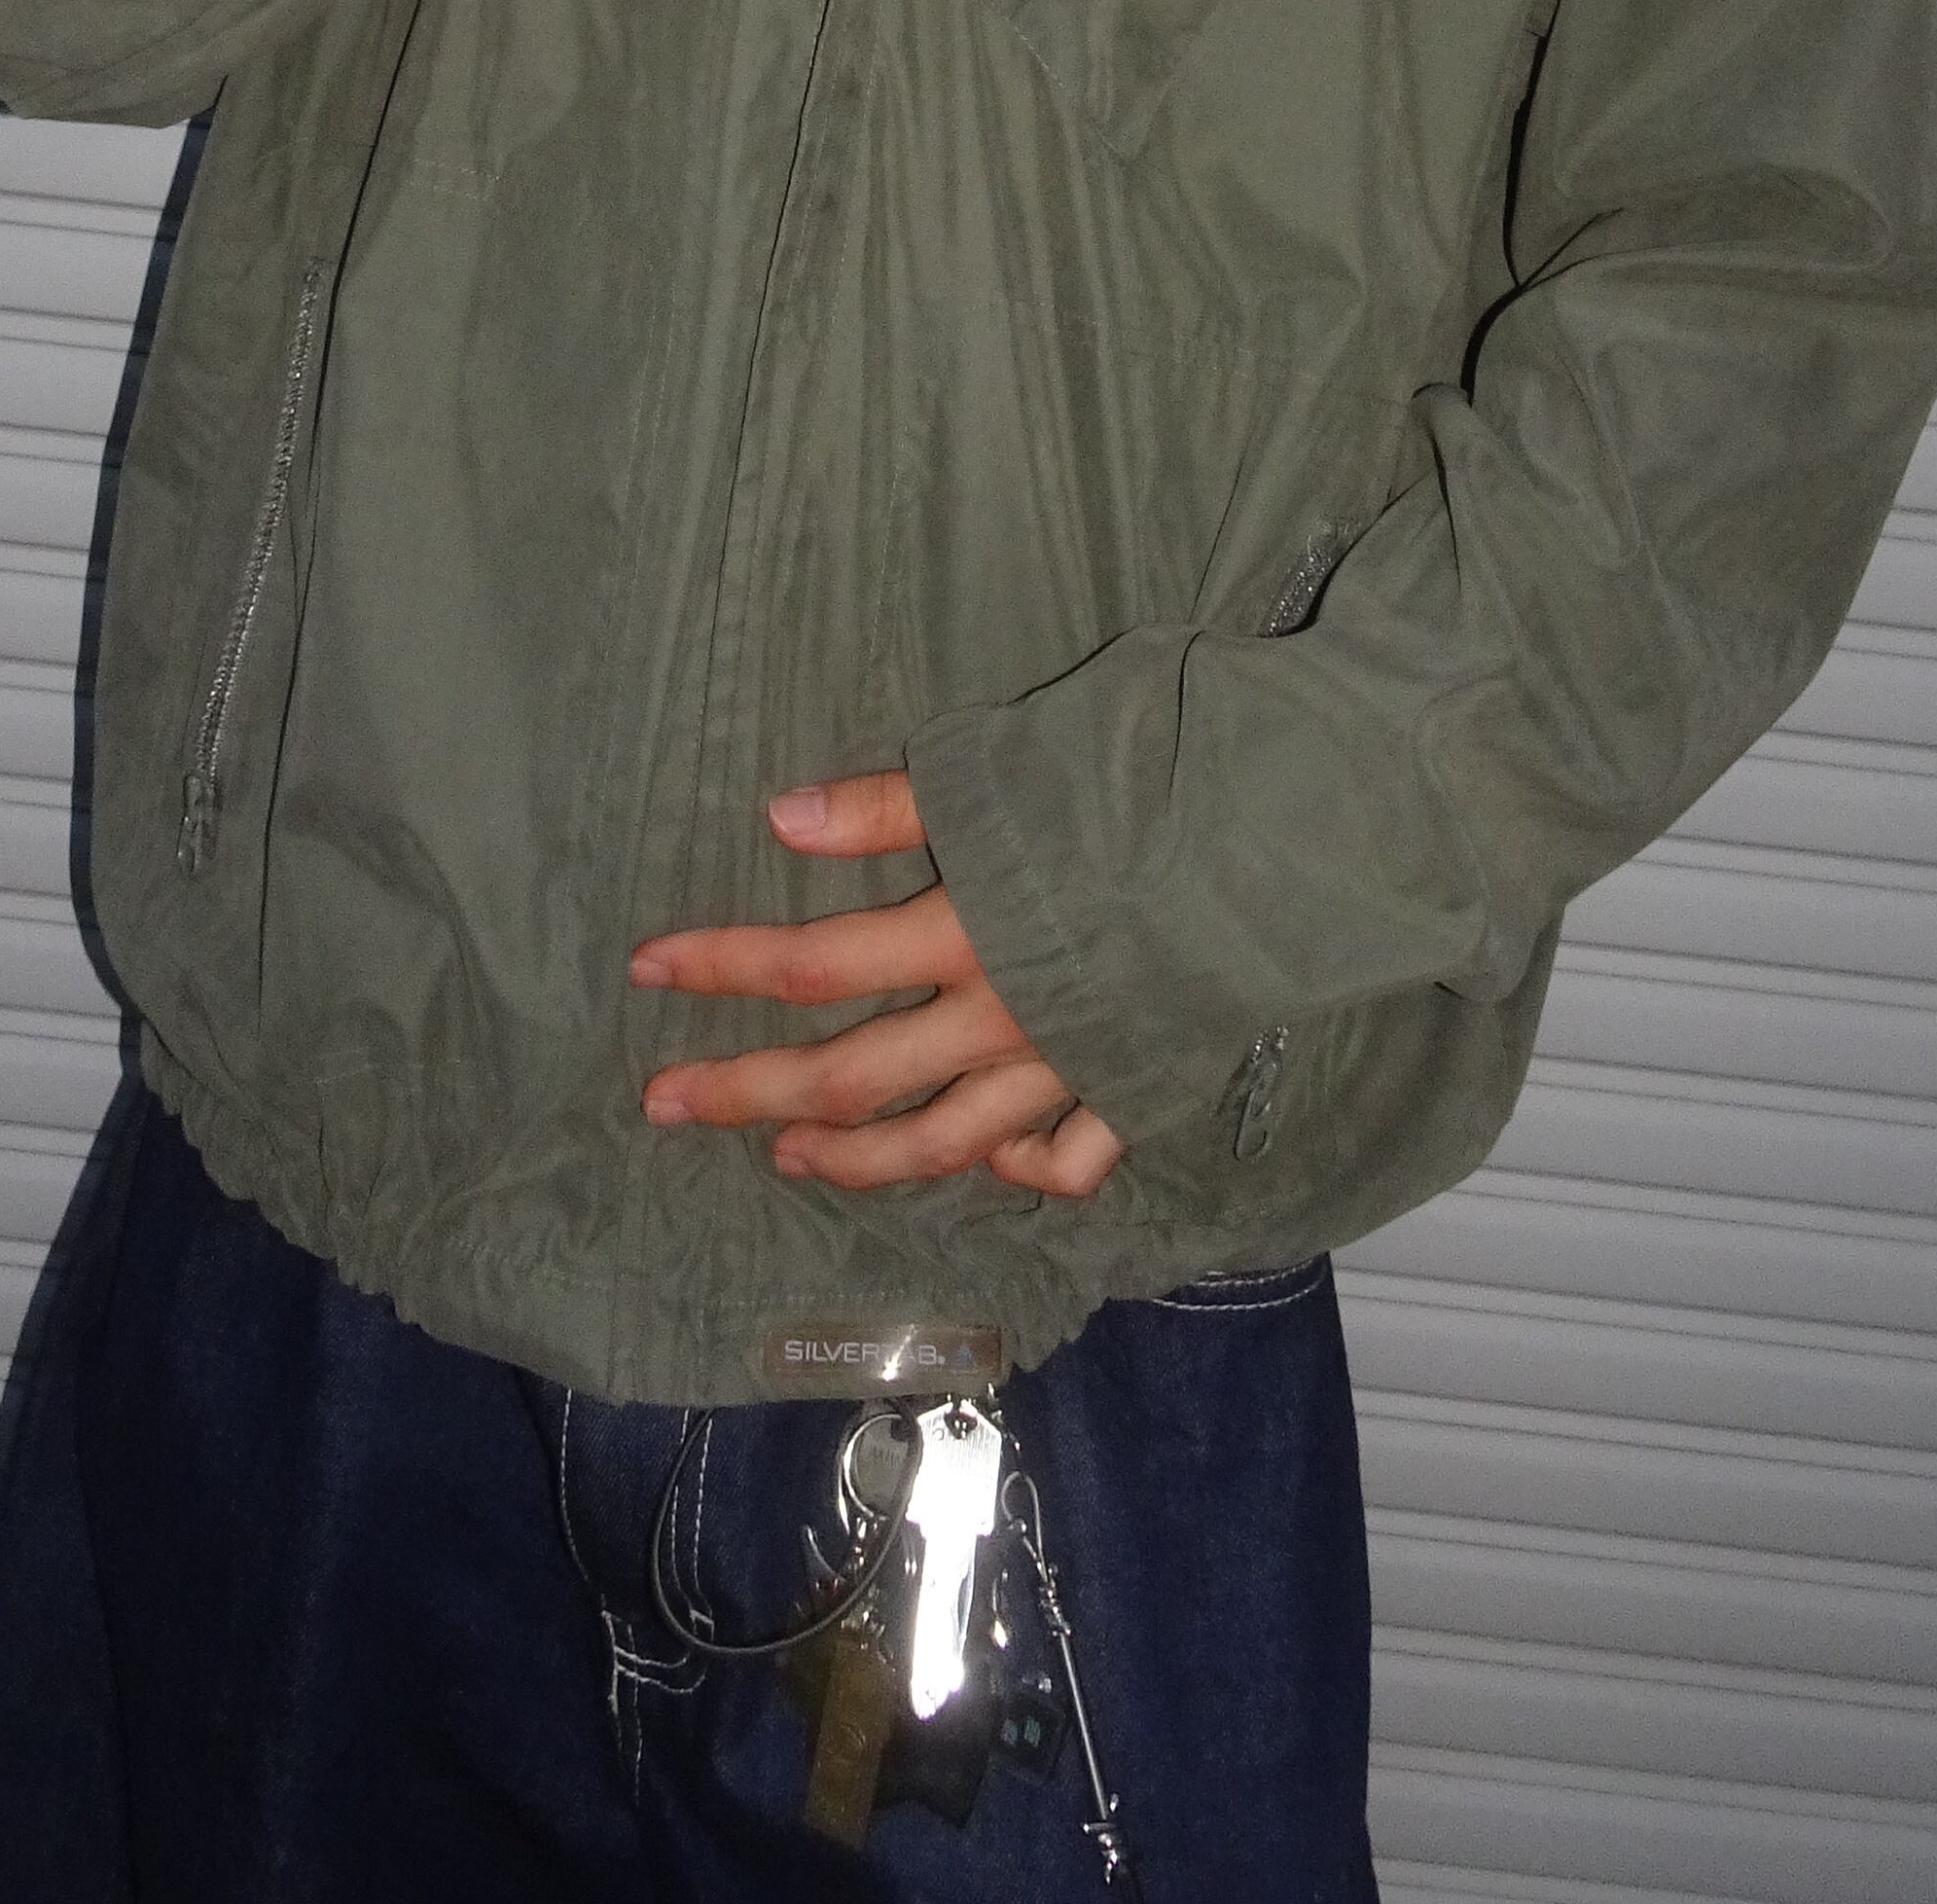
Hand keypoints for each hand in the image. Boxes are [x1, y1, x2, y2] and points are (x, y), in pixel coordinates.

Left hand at [628, 771, 1124, 1201]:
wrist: (1291, 846)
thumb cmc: (1152, 785)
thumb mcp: (1012, 772)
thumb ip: (895, 805)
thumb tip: (779, 816)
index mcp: (964, 934)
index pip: (813, 963)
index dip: (722, 964)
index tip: (644, 968)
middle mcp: (1001, 1019)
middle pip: (850, 1076)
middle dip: (746, 1089)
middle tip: (666, 1101)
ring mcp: (1066, 1066)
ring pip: (941, 1141)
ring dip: (855, 1156)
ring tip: (790, 1155)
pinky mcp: (1132, 1085)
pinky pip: (1066, 1158)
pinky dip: (1016, 1165)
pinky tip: (985, 1155)